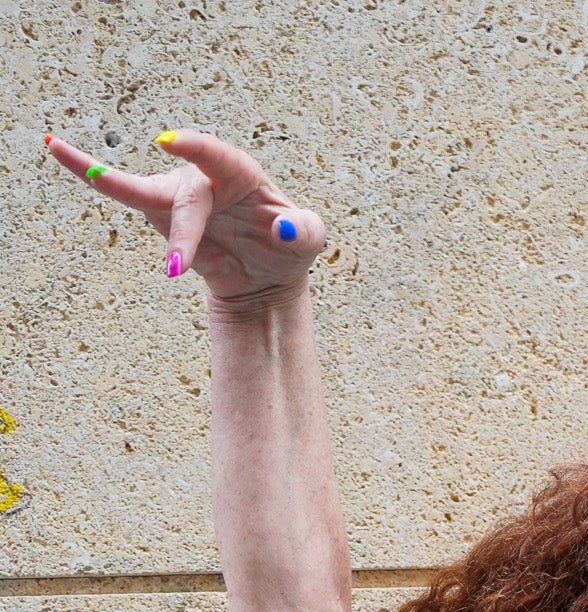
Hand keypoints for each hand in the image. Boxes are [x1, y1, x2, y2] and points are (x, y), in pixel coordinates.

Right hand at [45, 128, 324, 300]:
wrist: (266, 273)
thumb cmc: (288, 244)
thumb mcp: (309, 240)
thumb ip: (304, 231)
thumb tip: (285, 230)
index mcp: (241, 173)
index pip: (220, 157)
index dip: (198, 150)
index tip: (174, 142)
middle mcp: (205, 177)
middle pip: (186, 197)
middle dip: (182, 229)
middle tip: (179, 264)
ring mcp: (178, 195)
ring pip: (142, 191)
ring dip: (108, 181)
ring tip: (60, 151)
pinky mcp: (159, 214)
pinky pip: (123, 193)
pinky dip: (91, 173)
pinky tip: (57, 148)